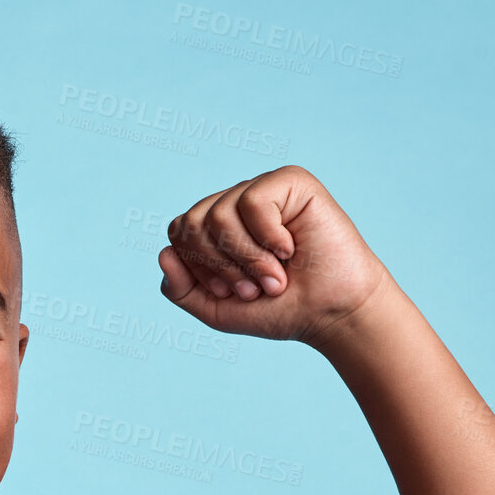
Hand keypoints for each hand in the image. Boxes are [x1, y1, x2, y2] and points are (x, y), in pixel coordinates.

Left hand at [157, 164, 389, 344]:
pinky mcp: (290, 181)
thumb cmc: (280, 309)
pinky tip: (290, 249)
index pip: (178, 233)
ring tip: (275, 276)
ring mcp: (261, 190)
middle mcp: (235, 203)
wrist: (331, 313)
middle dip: (220, 267)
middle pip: (191, 223)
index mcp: (215, 227)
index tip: (234, 292)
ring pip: (218, 216)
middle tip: (255, 287)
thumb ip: (181, 289)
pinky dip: (267, 238)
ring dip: (247, 259)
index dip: (199, 268)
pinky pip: (252, 202)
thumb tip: (163, 253)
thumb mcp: (218, 309)